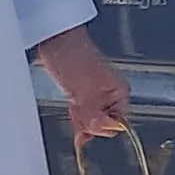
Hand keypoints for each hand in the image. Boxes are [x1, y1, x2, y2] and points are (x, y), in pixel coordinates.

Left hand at [34, 25, 129, 139]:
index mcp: (120, 92)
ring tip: (73, 109)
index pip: (119, 121)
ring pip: (93, 121)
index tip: (89, 121)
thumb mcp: (85, 92)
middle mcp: (111, 96)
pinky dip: (77, 120)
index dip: (103, 125)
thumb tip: (107, 130)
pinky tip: (73, 117)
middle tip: (79, 112)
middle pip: (106, 123)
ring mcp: (96, 96)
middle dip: (91, 123)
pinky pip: (83, 116)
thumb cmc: (74, 58)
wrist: (54, 44)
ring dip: (82, 121)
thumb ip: (96, 114)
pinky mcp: (82, 97)